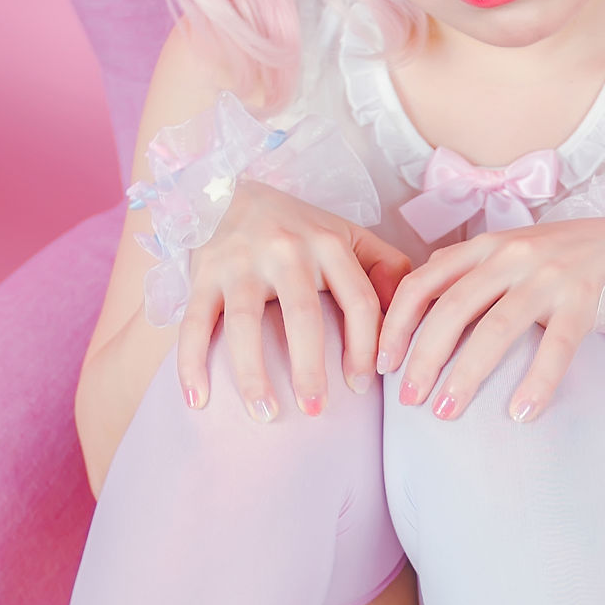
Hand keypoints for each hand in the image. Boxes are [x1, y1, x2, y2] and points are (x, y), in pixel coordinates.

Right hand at [177, 180, 411, 418]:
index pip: (358, 301)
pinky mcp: (203, 274)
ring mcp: (239, 262)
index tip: (362, 387)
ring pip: (244, 324)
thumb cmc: (298, 228)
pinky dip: (191, 363)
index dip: (364, 347)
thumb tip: (413, 315)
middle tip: (316, 412)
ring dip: (252, 374)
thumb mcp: (347, 235)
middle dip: (310, 369)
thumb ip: (386, 268)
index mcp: (328, 243)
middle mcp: (284, 249)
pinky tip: (198, 400)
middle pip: (301, 316)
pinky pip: (194, 323)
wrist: (229, 191)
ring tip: (264, 414)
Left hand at [377, 216, 604, 420]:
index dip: (397, 323)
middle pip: (454, 309)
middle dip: (424, 356)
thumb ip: (461, 270)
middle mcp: (511, 256)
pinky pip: (557, 347)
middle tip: (408, 399)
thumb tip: (412, 303)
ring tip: (446, 411)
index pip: (424, 281)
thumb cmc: (550, 254)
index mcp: (484, 246)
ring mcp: (547, 277)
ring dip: (467, 374)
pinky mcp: (582, 301)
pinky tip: (520, 413)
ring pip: (497, 329)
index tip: (384, 362)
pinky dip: (537, 382)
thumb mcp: (501, 250)